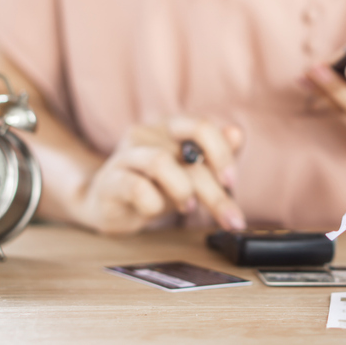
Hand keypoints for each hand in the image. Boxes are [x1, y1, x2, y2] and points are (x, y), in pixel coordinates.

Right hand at [77, 117, 245, 234]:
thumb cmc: (156, 185)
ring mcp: (125, 155)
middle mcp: (148, 134)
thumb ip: (215, 155)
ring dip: (183, 191)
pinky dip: (154, 204)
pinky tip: (154, 210)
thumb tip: (236, 133)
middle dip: (215, 191)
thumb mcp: (191, 172)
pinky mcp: (109, 181)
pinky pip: (136, 187)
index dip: (221, 153)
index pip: (201, 126)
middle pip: (188, 153)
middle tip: (231, 219)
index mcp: (171, 127)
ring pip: (160, 162)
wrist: (108, 204)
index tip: (231, 181)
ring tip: (188, 208)